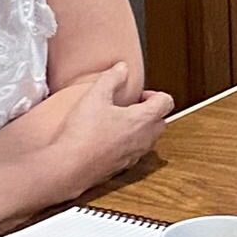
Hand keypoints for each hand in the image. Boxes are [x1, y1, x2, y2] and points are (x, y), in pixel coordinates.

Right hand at [54, 62, 172, 185]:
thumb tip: (122, 68)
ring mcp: (134, 156)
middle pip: (160, 122)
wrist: (69, 168)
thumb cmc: (84, 133)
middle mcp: (144, 140)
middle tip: (131, 106)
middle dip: (150, 111)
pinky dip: (128, 143)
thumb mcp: (96, 95)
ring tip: (118, 120)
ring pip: (148, 139)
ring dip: (140, 128)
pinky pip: (133, 153)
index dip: (156, 94)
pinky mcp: (121, 168)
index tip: (140, 94)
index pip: (167, 103)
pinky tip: (107, 138)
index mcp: (144, 120)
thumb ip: (112, 78)